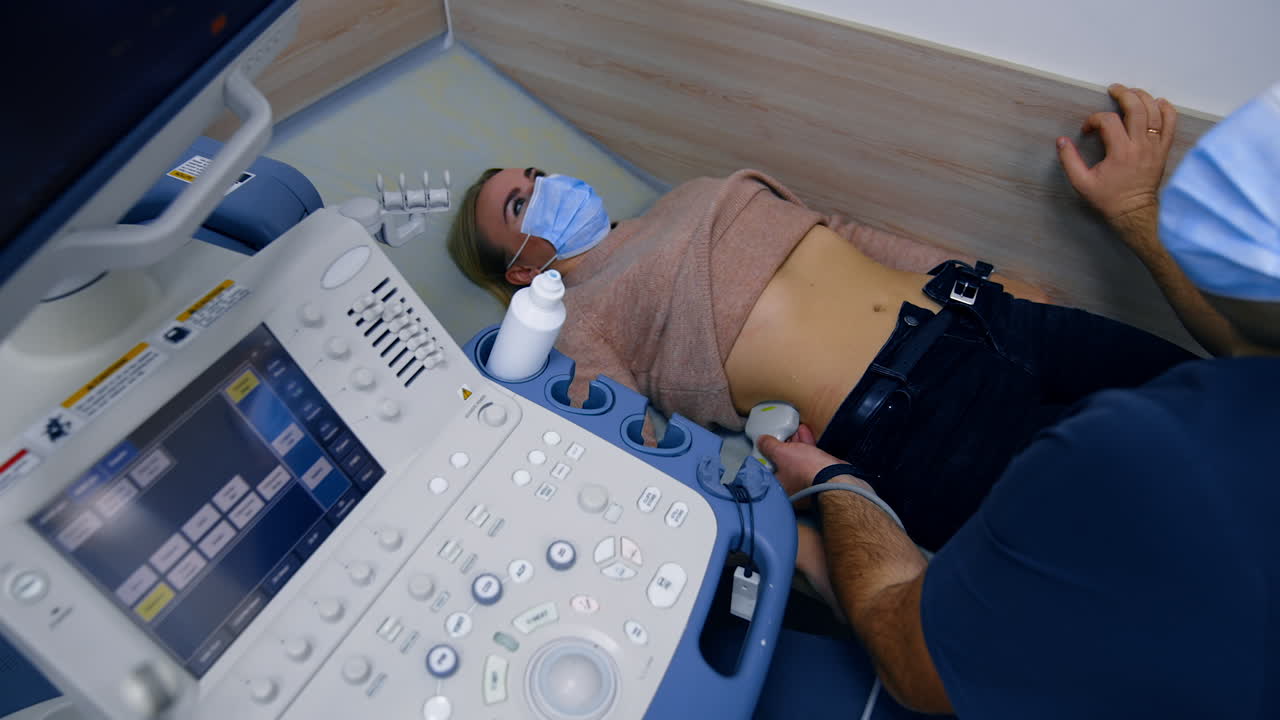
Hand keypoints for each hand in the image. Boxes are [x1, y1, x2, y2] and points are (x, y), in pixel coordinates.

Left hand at [757, 424, 844, 496]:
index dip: (769, 452)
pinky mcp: (819, 475)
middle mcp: (792, 487)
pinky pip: (810, 458)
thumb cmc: (805, 469)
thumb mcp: (781, 453)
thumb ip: (768, 446)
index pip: (769, 468)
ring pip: (798, 459)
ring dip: (797, 442)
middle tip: (784, 432)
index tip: (771, 441)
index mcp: (779, 486)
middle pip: (784, 462)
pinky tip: (805, 432)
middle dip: (785, 444)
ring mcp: (806, 482)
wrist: (834, 476)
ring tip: (795, 428)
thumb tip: (760, 441)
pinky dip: (807, 445)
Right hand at [1057, 84, 1177, 226]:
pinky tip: (1157, 103)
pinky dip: (1166, 108)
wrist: (1134, 212)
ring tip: (1131, 92)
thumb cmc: (1108, 198)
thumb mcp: (1082, 183)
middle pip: (1137, 108)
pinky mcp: (1164, 149)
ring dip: (1143, 97)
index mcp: (1120, 152)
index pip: (1108, 121)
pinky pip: (1171, 122)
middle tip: (1114, 89)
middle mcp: (1140, 145)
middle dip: (1124, 94)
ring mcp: (1155, 146)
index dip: (1094, 120)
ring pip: (1155, 111)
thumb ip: (1069, 160)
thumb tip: (1061, 141)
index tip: (1087, 130)